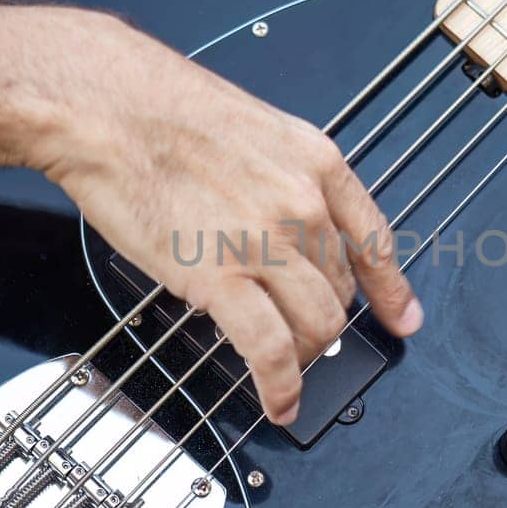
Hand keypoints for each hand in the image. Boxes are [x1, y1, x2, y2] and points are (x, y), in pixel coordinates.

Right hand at [23, 9, 422, 425]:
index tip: (401, 317)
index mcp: (315, 162)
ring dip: (304, 355)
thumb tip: (286, 224)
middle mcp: (304, 204)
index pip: (373, 240)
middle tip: (301, 336)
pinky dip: (280, 387)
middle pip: (340, 289)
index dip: (390, 290)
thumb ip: (281, 180)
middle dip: (322, 320)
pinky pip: (270, 351)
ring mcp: (267, 243)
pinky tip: (278, 401)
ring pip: (317, 326)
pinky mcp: (221, 278)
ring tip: (286, 368)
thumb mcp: (254, 129)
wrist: (104, 106)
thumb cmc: (157, 107)